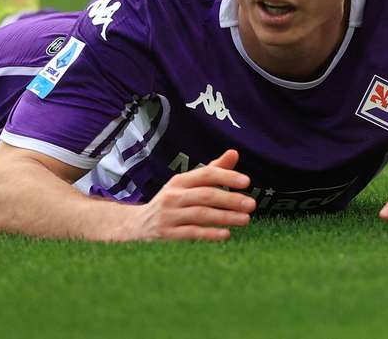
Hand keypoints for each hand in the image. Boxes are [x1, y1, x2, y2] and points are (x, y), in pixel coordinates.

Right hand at [125, 149, 256, 241]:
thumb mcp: (187, 185)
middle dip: (231, 199)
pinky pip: (191, 233)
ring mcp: (169, 216)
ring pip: (201, 214)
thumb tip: (234, 153)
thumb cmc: (171, 203)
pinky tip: (226, 234)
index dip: (227, 177)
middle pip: (206, 195)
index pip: (206, 174)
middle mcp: (173, 196)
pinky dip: (210, 234)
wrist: (136, 227)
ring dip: (225, 217)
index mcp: (180, 181)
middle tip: (252, 204)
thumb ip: (212, 171)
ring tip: (246, 219)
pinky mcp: (167, 235)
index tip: (246, 182)